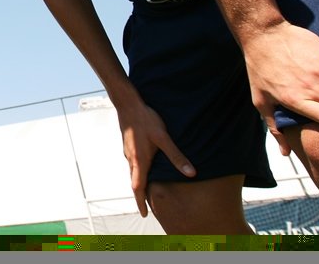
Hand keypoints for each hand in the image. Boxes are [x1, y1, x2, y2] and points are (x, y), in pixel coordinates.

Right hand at [117, 101, 195, 216]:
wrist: (127, 104)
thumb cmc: (145, 120)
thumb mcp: (164, 138)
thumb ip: (177, 156)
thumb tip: (191, 173)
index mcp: (139, 161)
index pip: (138, 188)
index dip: (141, 202)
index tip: (144, 214)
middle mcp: (131, 159)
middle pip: (135, 183)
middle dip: (140, 196)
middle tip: (147, 207)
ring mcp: (128, 152)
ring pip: (133, 172)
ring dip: (139, 184)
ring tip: (147, 191)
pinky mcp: (129, 145)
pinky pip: (133, 163)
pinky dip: (138, 172)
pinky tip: (145, 168)